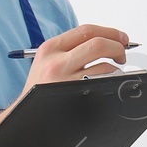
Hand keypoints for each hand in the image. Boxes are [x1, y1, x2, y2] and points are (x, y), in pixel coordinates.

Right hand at [12, 25, 129, 107]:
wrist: (24, 115)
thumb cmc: (40, 88)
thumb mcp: (47, 61)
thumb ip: (70, 48)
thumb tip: (105, 40)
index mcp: (50, 48)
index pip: (86, 30)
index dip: (110, 32)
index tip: (121, 37)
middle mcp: (57, 62)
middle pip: (99, 44)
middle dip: (118, 47)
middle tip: (122, 54)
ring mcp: (66, 81)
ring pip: (106, 66)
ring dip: (116, 69)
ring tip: (112, 74)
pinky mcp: (75, 96)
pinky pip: (104, 84)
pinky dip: (112, 82)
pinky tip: (107, 85)